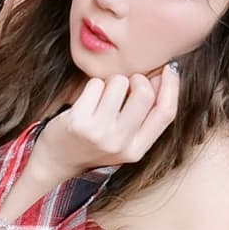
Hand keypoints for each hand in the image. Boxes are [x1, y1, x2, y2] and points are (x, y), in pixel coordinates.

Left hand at [27, 64, 179, 188]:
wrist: (57, 160)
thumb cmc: (94, 142)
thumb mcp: (124, 139)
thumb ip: (144, 116)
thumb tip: (163, 75)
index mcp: (137, 150)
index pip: (166, 113)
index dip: (172, 87)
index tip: (169, 68)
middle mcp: (120, 144)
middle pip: (145, 94)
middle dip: (138, 79)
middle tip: (126, 83)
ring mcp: (99, 133)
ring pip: (119, 83)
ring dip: (112, 81)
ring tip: (102, 95)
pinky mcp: (78, 122)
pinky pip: (96, 84)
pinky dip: (93, 85)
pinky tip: (87, 99)